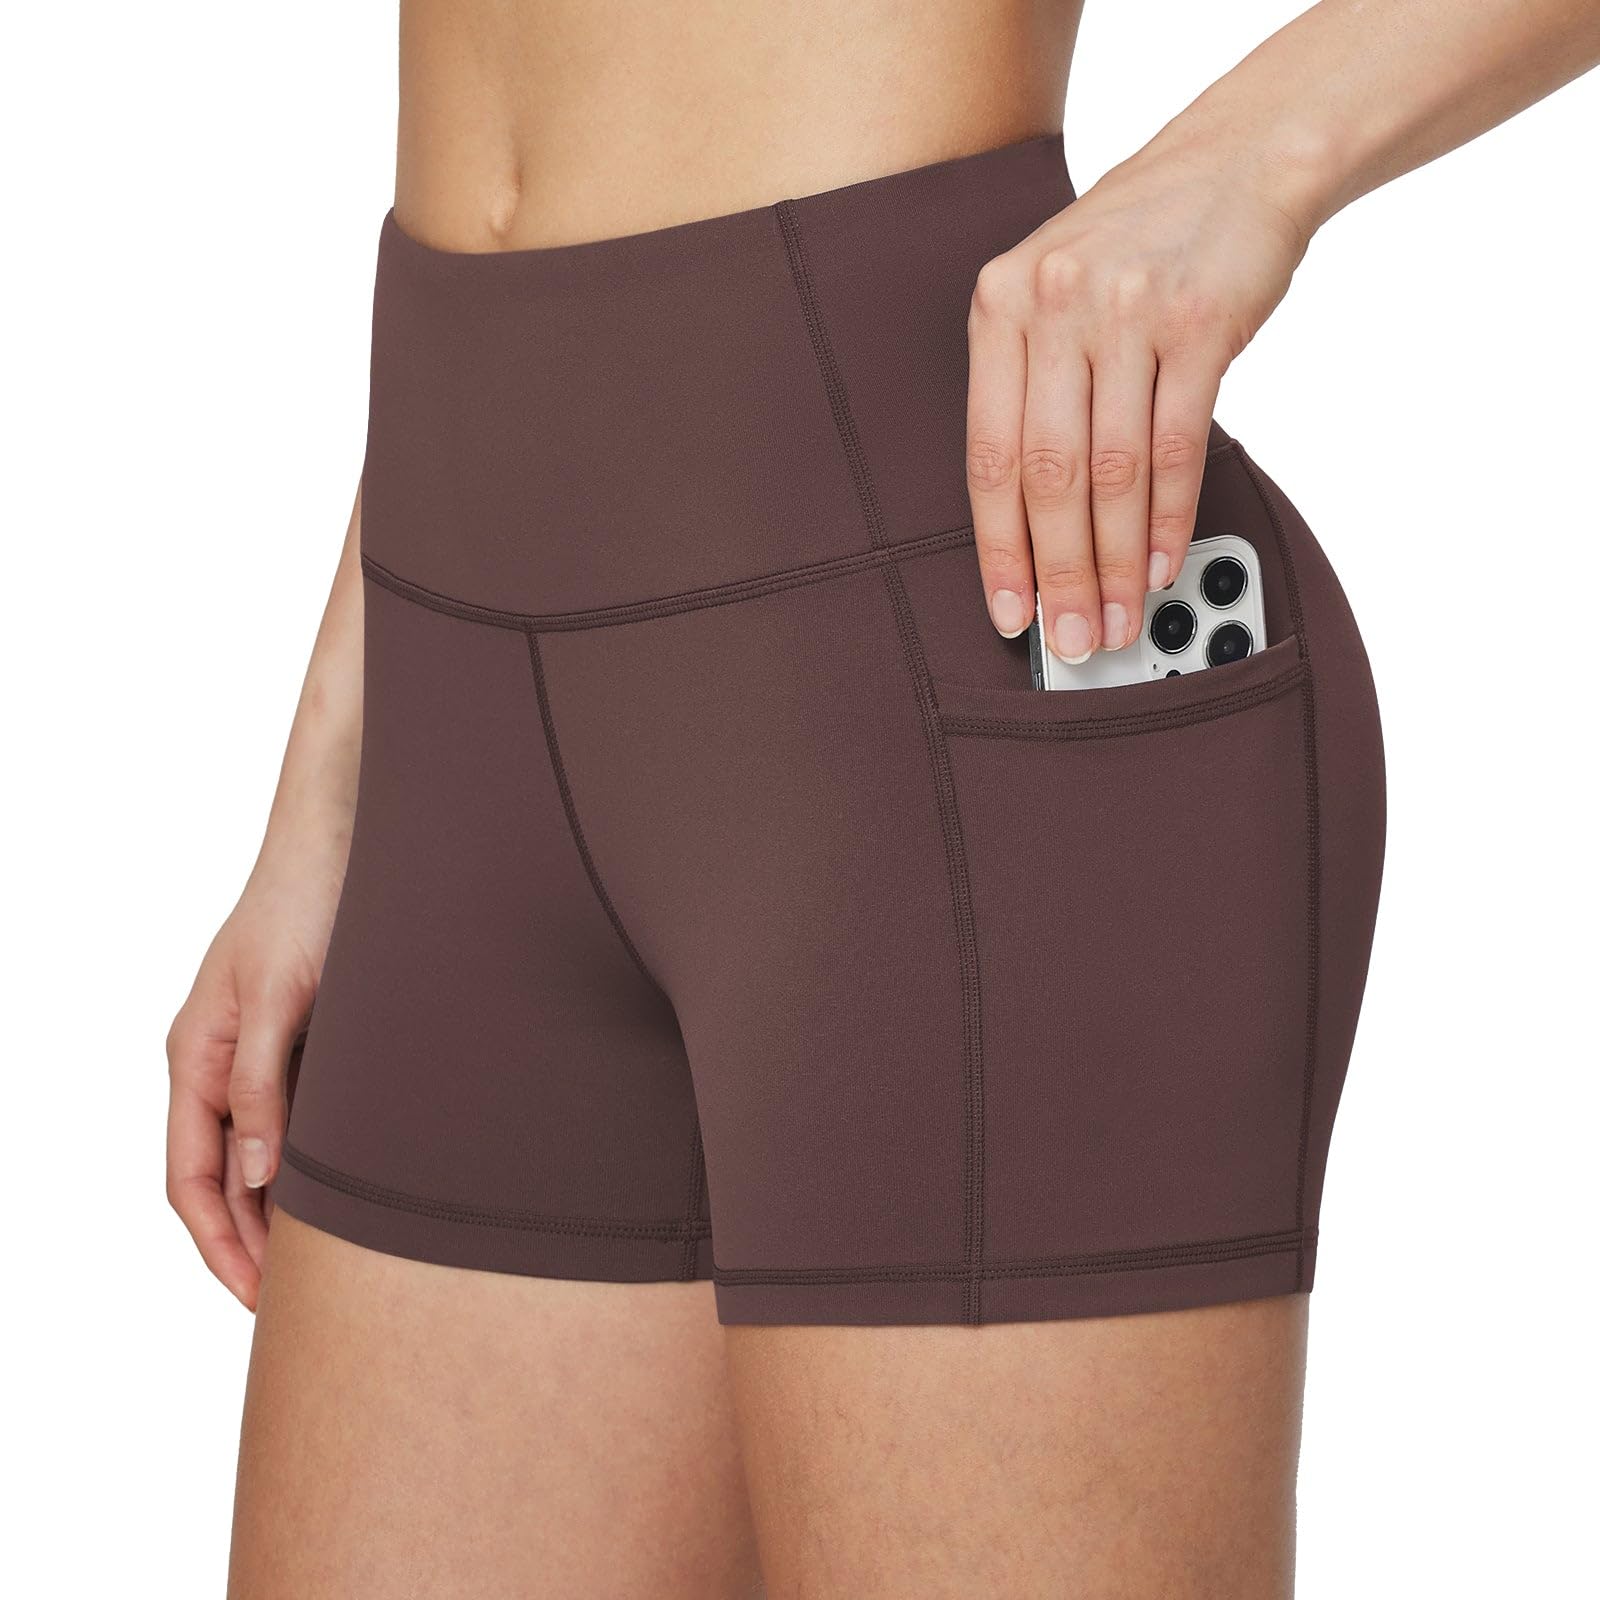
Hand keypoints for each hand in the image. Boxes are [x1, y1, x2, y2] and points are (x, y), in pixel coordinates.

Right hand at [166, 835, 344, 1307]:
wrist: (342, 837)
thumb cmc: (303, 902)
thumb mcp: (278, 998)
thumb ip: (262, 1084)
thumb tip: (252, 1176)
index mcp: (195, 1058)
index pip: (190, 1179)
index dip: (219, 1244)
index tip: (257, 1300)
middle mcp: (220, 1063)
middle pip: (222, 1179)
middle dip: (249, 1244)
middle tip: (295, 1307)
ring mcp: (259, 1052)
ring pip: (257, 1153)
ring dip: (279, 1210)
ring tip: (322, 1266)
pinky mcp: (302, 1039)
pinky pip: (295, 1119)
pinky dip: (309, 1164)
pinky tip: (346, 1190)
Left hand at [965, 135, 1310, 657]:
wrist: (1235, 163)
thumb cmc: (1135, 248)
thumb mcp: (1051, 295)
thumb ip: (1031, 390)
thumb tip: (1034, 530)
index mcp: (999, 307)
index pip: (989, 456)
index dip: (999, 549)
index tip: (1010, 612)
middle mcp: (1053, 305)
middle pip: (1049, 475)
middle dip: (1061, 573)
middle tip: (1072, 638)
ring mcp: (1128, 311)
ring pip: (1115, 471)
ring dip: (1119, 561)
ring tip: (1120, 617)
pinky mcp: (1200, 321)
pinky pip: (1178, 445)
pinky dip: (1171, 518)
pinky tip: (1164, 563)